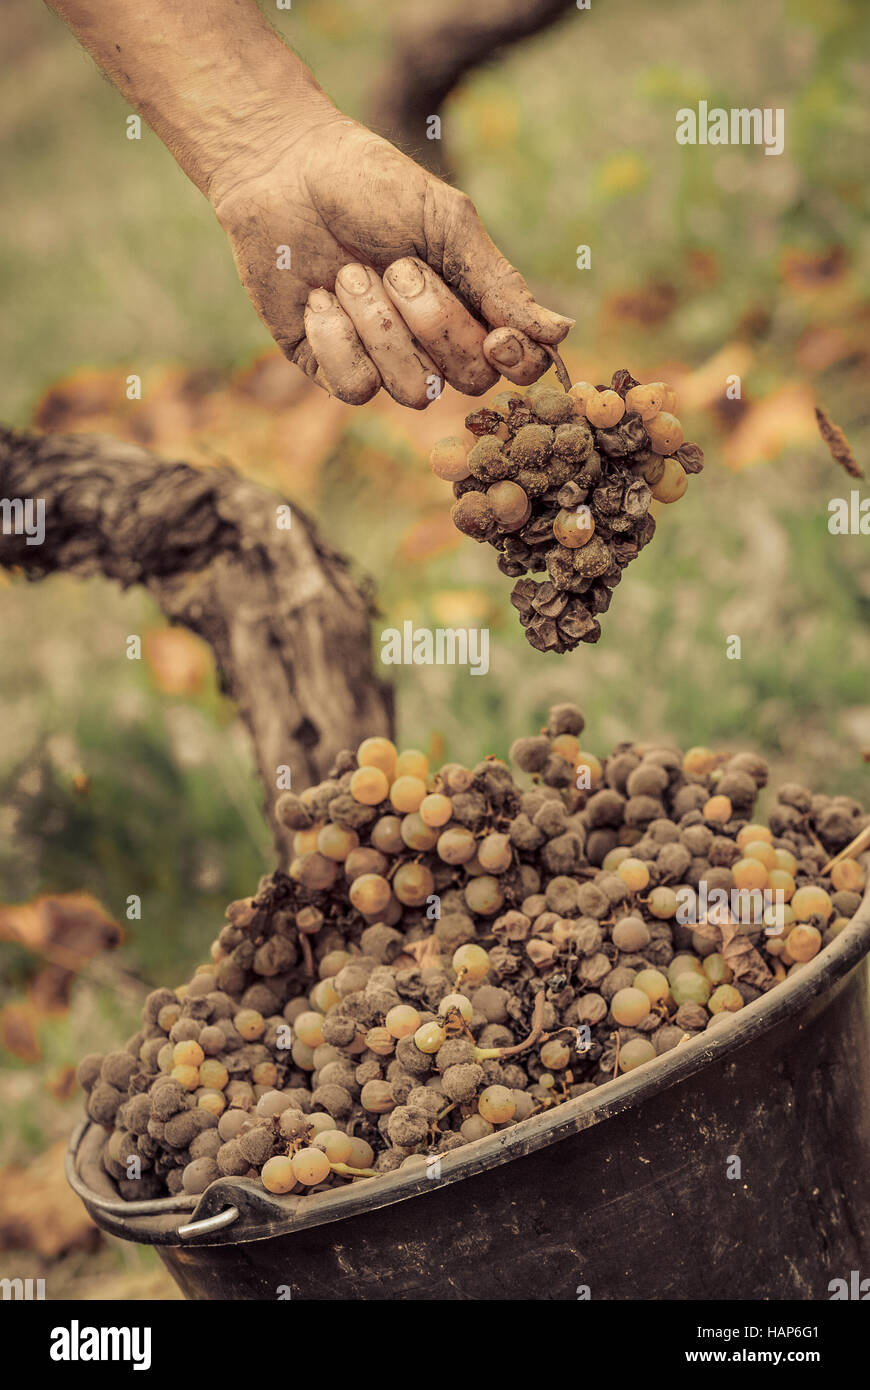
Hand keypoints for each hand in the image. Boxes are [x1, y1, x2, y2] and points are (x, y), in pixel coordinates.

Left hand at [211, 111, 572, 406]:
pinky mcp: (329, 367)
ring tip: (349, 272)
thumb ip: (498, 281)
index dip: (514, 364)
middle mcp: (431, 343)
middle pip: (466, 381)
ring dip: (379, 327)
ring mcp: (381, 360)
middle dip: (433, 323)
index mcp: (471, 305)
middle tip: (397, 265)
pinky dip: (336, 338)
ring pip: (411, 390)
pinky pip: (354, 388)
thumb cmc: (370, 185)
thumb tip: (562, 333)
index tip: (496, 336)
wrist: (283, 170)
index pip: (516, 366)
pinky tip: (319, 297)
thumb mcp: (445, 223)